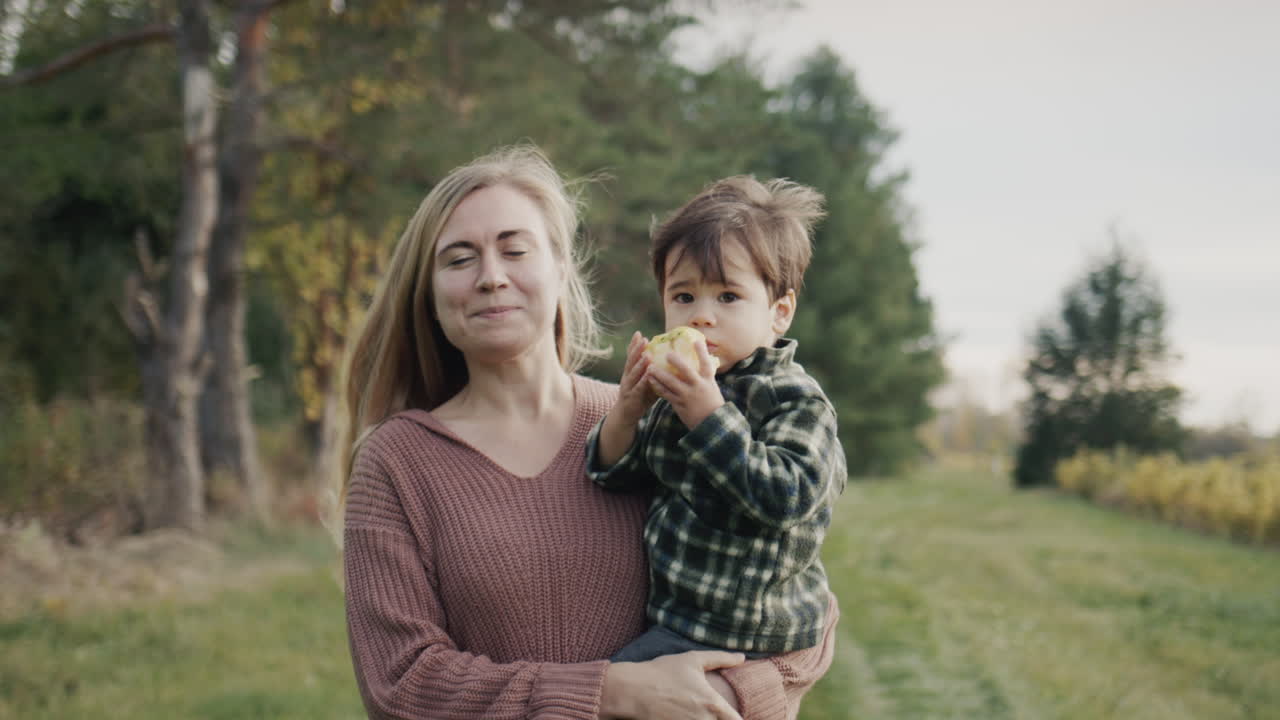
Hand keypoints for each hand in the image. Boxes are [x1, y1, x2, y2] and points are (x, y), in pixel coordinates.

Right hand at [597, 332, 659, 466]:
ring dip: (639, 364)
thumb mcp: (646, 383)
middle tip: (643, 339)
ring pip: (633, 373)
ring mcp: (628, 387)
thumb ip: (654, 374)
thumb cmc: (639, 397)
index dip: (634, 345)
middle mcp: (627, 378)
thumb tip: (670, 363)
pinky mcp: (631, 397)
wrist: (625, 416)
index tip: (639, 333)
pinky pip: (638, 388)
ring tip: (646, 355)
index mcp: (630, 373)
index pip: (631, 356)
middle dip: (636, 350)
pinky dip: (643, 381)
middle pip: (631, 361)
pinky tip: (649, 375)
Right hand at [600, 650, 744, 719]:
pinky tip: (685, 716)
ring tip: (696, 711)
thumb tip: (742, 657)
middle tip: (710, 711)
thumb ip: (721, 658)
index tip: (733, 714)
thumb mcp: (693, 660)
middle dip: (720, 719)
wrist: (632, 690)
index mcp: (712, 704)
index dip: (738, 718)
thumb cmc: (662, 672)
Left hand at [646, 337, 722, 428]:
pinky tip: (650, 380)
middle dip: (676, 362)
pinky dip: (657, 387)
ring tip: (650, 367)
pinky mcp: (679, 404)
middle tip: (667, 353)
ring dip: (659, 374)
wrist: (710, 423)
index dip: (701, 352)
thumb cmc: (711, 402)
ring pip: (671, 383)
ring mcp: (687, 396)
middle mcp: (698, 386)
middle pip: (687, 371)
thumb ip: (704, 374)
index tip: (696, 340)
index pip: (706, 363)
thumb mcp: (711, 386)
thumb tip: (702, 358)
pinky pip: (666, 394)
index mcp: (707, 380)